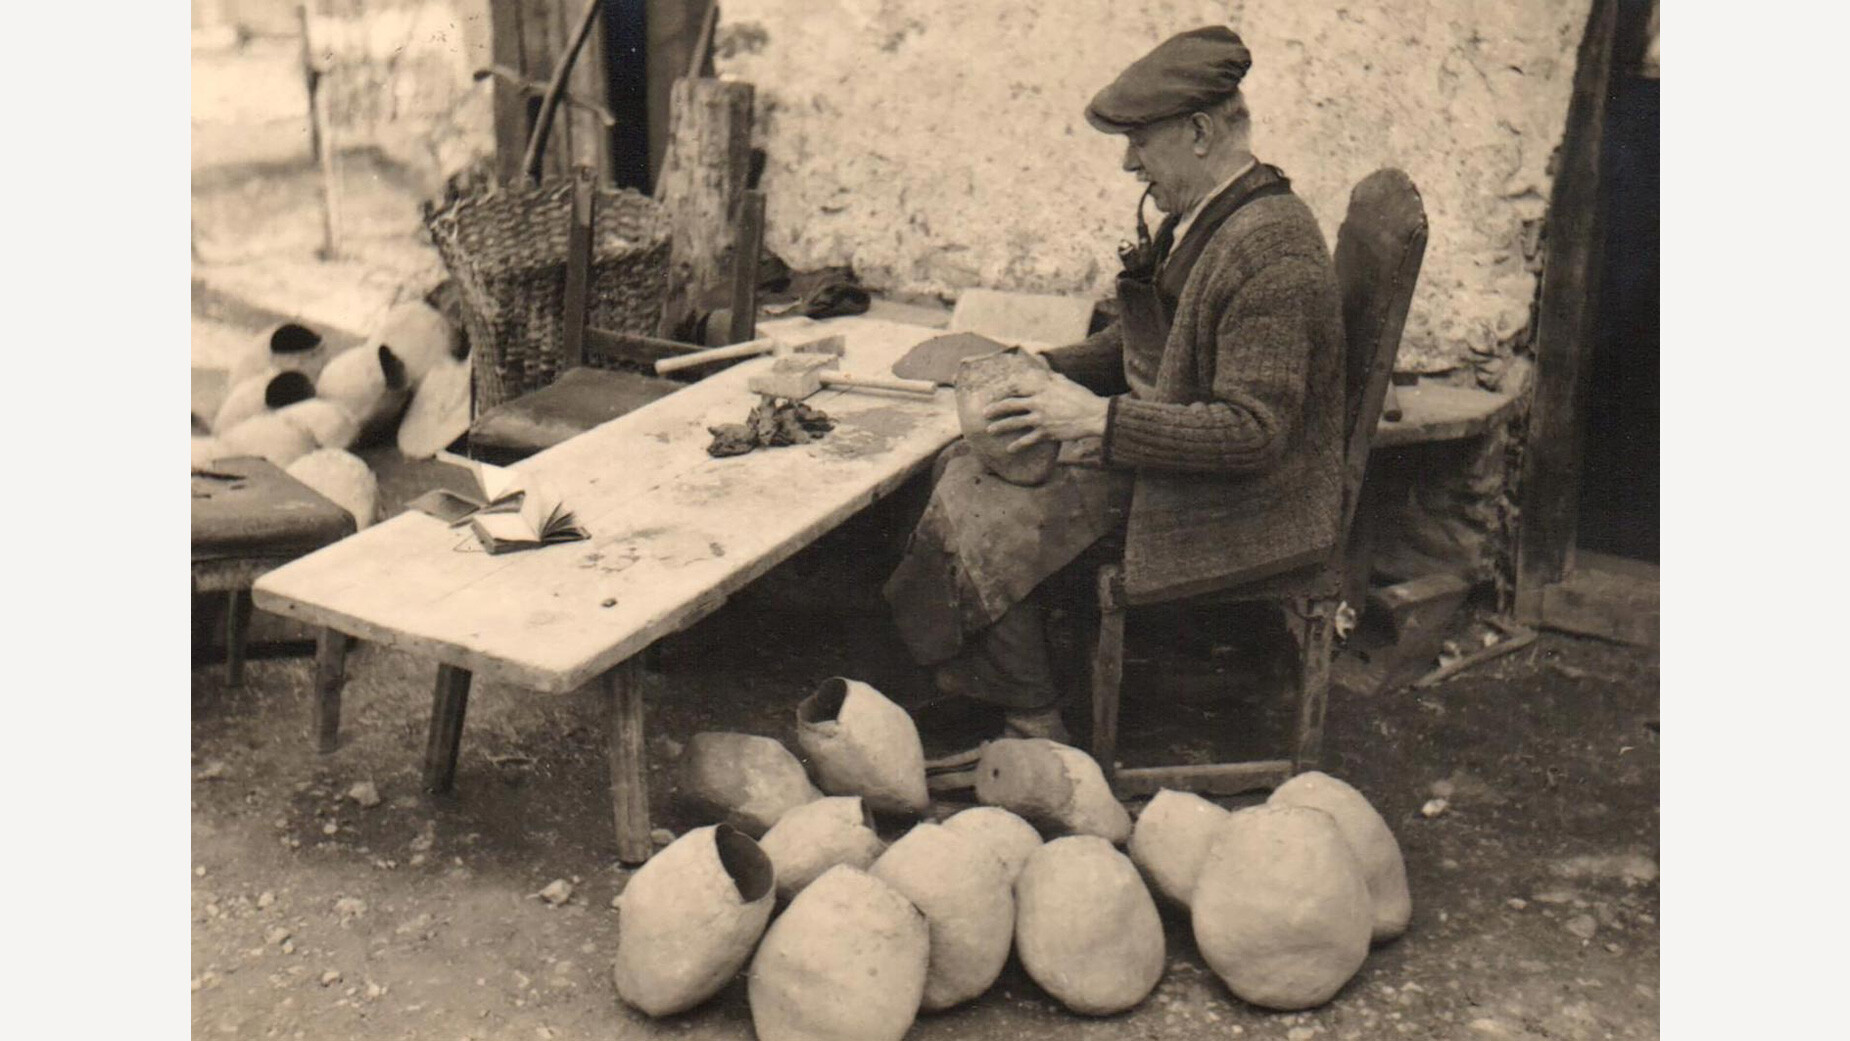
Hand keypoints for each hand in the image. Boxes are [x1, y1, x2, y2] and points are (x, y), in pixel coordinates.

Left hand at [982, 373, 1109, 452]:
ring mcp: (1041, 418)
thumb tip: (1042, 367)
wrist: (1094, 415)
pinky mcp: (1047, 432)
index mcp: (1042, 388)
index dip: (1003, 390)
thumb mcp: (1064, 382)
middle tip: (984, 413)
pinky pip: (1028, 440)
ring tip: (990, 430)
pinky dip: (1017, 445)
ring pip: (1015, 423)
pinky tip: (1009, 449)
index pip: (1017, 387)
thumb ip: (1050, 376)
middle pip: (1011, 405)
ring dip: (1000, 427)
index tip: (993, 393)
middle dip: (995, 409)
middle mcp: (1038, 402)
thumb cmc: (1081, 397)